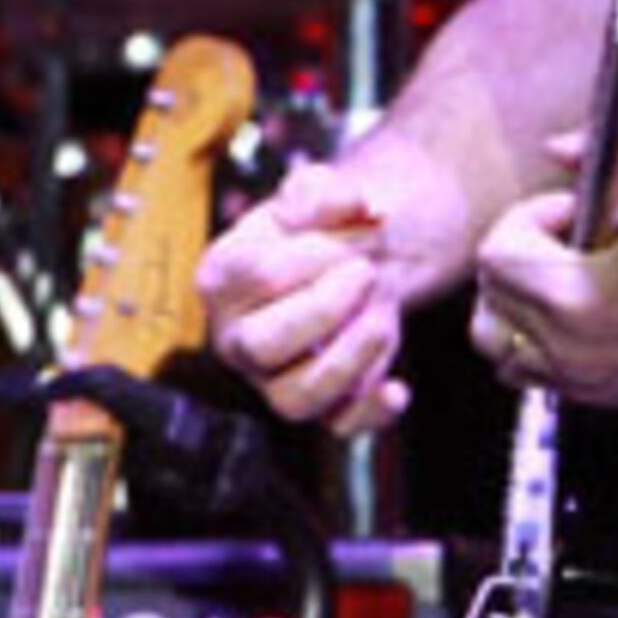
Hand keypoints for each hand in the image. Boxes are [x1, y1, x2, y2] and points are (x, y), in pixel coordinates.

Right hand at [202, 157, 410, 436]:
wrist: (347, 262)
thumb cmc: (318, 230)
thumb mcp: (314, 192)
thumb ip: (323, 190)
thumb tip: (355, 203)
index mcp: (220, 280)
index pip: (257, 275)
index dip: (314, 254)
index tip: (352, 234)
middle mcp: (235, 338)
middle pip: (262, 344)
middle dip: (324, 309)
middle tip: (366, 273)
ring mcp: (271, 378)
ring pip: (296, 397)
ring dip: (349, 358)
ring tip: (382, 318)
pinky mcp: (315, 406)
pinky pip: (337, 427)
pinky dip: (370, 412)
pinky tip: (397, 386)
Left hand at [465, 131, 617, 408]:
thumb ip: (596, 152)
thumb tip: (557, 148)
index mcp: (574, 297)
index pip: (496, 253)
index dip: (528, 220)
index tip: (568, 214)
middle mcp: (567, 346)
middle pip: (490, 296)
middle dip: (518, 257)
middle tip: (562, 243)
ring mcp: (578, 377)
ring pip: (498, 342)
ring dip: (512, 305)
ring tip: (552, 280)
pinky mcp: (594, 395)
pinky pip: (527, 373)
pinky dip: (531, 344)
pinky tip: (566, 316)